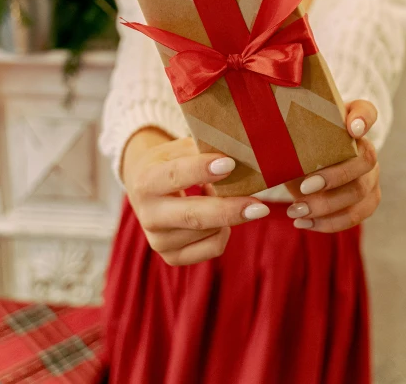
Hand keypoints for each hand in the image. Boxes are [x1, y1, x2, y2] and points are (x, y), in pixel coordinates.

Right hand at [123, 131, 270, 265]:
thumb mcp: (180, 148)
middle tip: (260, 206)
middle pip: (193, 216)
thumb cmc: (170, 162)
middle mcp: (148, 215)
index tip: (230, 164)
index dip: (201, 170)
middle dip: (229, 210)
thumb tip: (241, 153)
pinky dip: (224, 232)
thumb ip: (205, 150)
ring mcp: (158, 240)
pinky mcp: (171, 257)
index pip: (175, 176)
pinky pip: (212, 248)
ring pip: (208, 232)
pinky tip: (219, 218)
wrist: (145, 187)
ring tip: (224, 195)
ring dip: (227, 215)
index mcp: (146, 181)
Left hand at [285, 100, 380, 232]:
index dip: (364, 119)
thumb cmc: (297, 143)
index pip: (367, 111)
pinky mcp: (367, 199)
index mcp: (350, 121)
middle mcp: (366, 147)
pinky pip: (356, 215)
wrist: (303, 165)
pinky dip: (329, 223)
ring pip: (360, 192)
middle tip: (303, 188)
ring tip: (296, 211)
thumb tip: (256, 136)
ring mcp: (370, 175)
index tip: (352, 128)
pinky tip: (305, 223)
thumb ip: (286, 128)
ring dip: (327, 206)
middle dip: (335, 176)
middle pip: (366, 160)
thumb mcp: (291, 132)